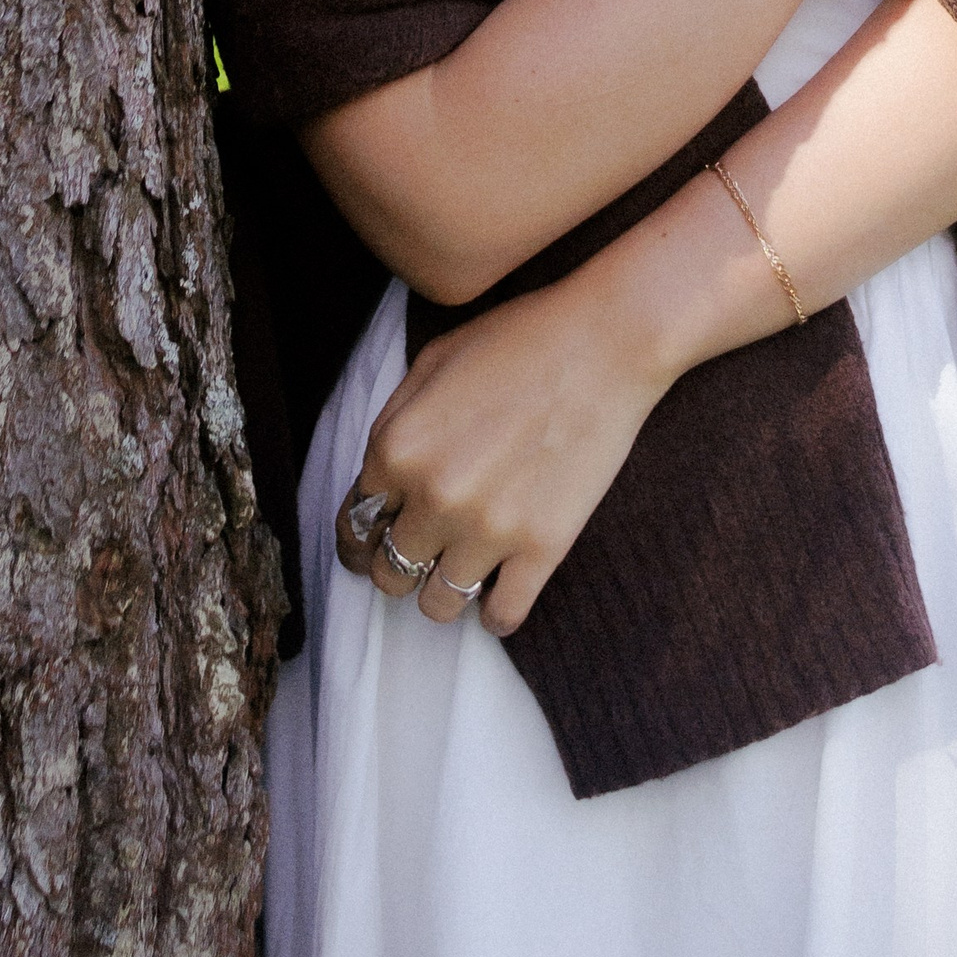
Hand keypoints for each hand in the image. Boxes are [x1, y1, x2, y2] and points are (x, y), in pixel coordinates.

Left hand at [334, 275, 669, 634]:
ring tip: (459, 573)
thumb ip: (393, 421)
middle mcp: (433, 497)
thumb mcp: (432, 361)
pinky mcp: (541, 549)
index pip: (353, 524)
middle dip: (396, 566)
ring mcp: (488, 529)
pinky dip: (495, 615)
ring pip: (437, 606)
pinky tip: (498, 595)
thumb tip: (378, 476)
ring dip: (441, 593)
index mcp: (397, 448)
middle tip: (419, 555)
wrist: (603, 342)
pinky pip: (502, 617)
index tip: (368, 547)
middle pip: (389, 572)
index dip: (358, 538)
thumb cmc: (518, 339)